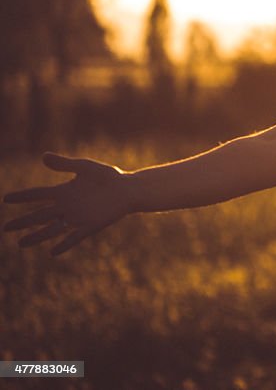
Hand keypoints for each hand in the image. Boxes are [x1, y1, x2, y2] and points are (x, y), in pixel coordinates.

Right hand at [3, 152, 133, 256]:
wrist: (129, 189)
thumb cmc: (108, 176)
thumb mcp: (85, 168)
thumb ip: (65, 164)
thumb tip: (43, 156)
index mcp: (64, 191)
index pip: (38, 195)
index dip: (22, 197)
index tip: (6, 199)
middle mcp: (67, 206)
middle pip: (40, 215)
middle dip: (23, 221)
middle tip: (6, 227)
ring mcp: (77, 217)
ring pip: (52, 229)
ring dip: (37, 236)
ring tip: (20, 243)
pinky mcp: (90, 226)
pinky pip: (74, 237)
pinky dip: (64, 244)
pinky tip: (52, 251)